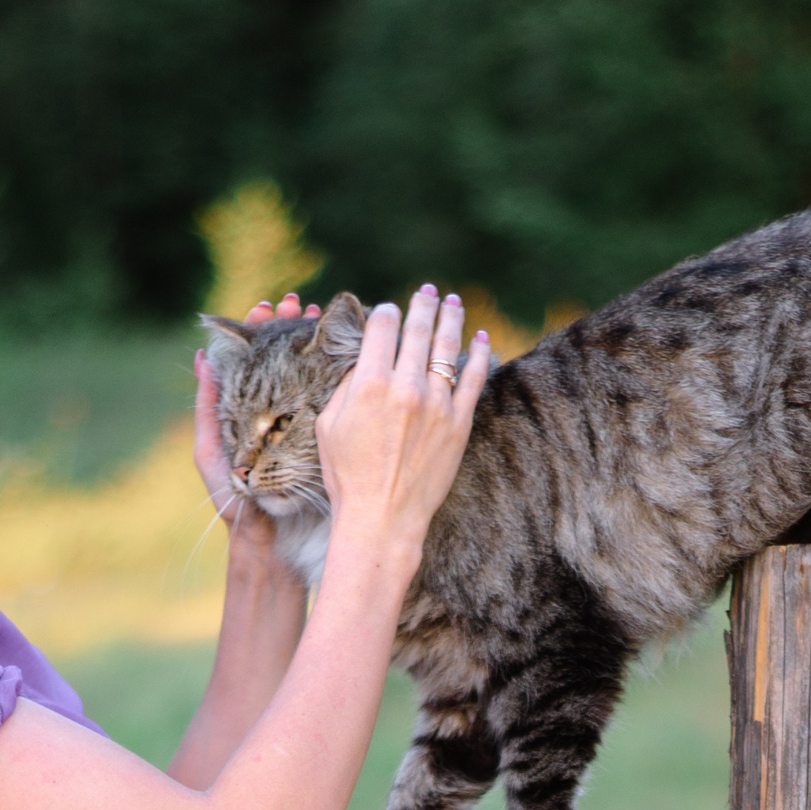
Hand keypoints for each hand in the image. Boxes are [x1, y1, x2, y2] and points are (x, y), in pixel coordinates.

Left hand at [192, 293, 322, 544]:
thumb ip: (208, 410)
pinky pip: (329, 396)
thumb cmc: (235, 503)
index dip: (259, 332)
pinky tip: (343, 350)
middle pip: (283, 358)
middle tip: (297, 303)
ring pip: (309, 370)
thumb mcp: (212, 454)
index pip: (254, 359)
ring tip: (317, 315)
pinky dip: (334, 369)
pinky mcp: (323, 436)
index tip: (266, 307)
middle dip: (290, 327)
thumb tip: (202, 360)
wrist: (269, 539)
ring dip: (314, 340)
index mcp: (247, 410)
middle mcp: (276, 411)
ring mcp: (302, 422)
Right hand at [314, 284, 490, 558]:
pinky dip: (479, 353)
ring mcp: (437, 404)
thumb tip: (365, 361)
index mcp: (368, 384)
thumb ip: (348, 386)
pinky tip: (481, 337)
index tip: (388, 310)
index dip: (385, 313)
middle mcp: (405, 387)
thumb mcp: (329, 424)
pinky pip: (474, 378)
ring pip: (448, 347)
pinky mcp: (459, 422)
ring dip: (451, 319)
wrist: (382, 517)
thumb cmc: (347, 475)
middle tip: (427, 291)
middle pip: (418, 331)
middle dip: (422, 305)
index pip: (382, 328)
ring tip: (453, 301)